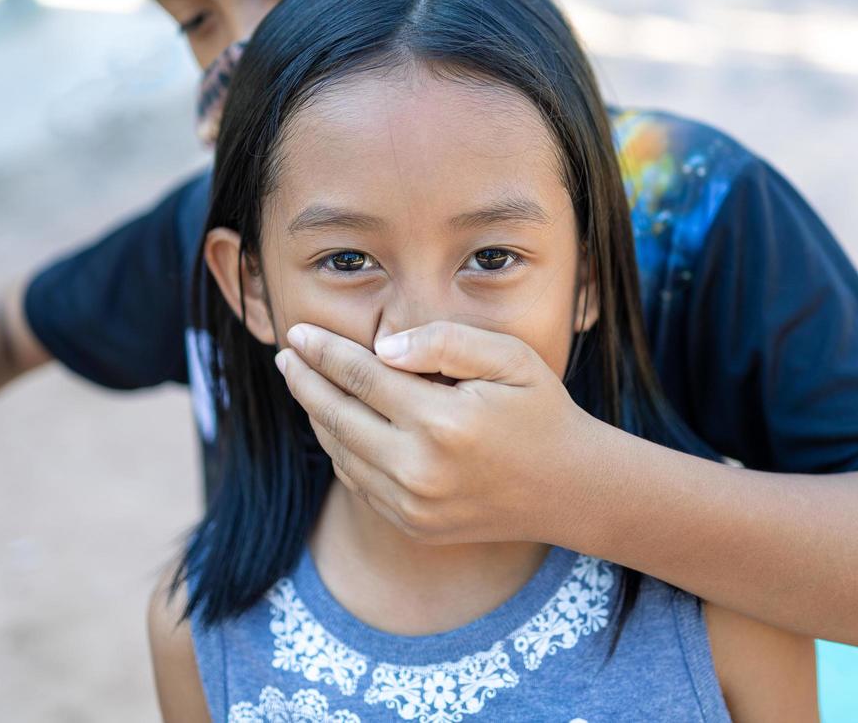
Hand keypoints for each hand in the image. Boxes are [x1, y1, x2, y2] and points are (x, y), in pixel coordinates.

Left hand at [276, 321, 599, 544]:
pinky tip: (337, 422)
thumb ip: (444, 342)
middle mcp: (419, 470)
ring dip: (317, 415)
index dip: (323, 352)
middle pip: (337, 417)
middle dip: (304, 381)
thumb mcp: (509, 358)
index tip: (297, 333)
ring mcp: (413, 505)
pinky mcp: (413, 525)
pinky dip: (340, 450)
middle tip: (286, 355)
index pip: (360, 378)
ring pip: (340, 453)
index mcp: (441, 422)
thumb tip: (381, 348)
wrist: (571, 488)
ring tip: (305, 383)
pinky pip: (358, 482)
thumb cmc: (541, 410)